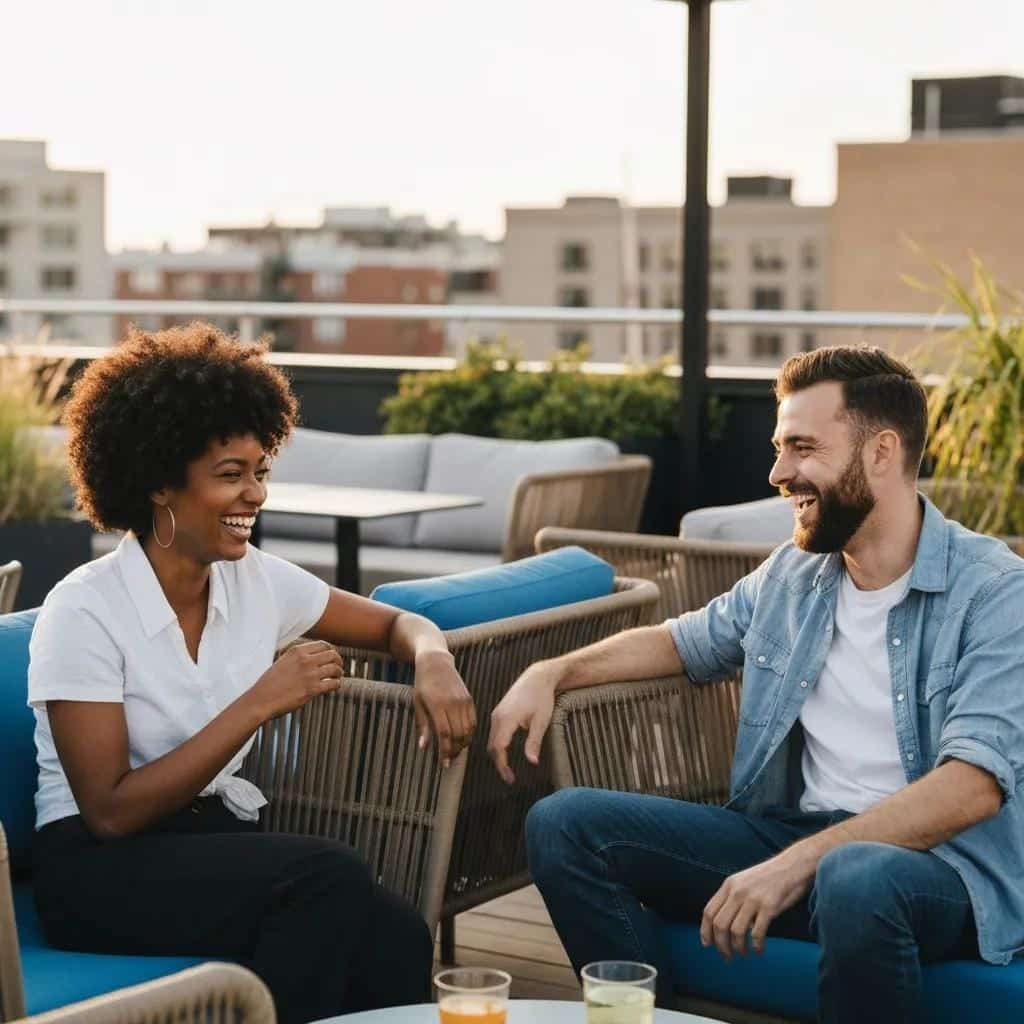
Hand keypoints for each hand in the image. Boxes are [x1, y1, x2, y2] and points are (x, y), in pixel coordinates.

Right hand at [250, 641, 342, 720]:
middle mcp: (305, 660)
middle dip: (338, 660)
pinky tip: (335, 686)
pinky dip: (337, 684)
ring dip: (339, 672)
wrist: (261, 699)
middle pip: (333, 654)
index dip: (331, 650)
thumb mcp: (282, 661)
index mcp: (297, 651)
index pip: (324, 645)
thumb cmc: (270, 683)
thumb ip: (297, 657)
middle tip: (338, 666)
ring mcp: (309, 674)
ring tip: (337, 676)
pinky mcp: (312, 689)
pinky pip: (333, 683)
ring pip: (335, 668)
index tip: (333, 656)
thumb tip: (312, 656)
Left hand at [413, 650, 475, 767]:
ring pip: (468, 730)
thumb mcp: (417, 704)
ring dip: (463, 744)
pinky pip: (473, 721)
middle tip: (449, 759)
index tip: (444, 763)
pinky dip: (470, 733)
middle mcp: (453, 703)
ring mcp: (463, 700)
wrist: (435, 662)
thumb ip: (422, 726)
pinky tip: (463, 738)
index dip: (445, 751)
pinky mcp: (469, 699)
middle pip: (458, 734)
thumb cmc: (422, 684)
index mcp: (437, 705)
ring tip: (456, 751)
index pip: (444, 734)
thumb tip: (424, 747)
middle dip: (454, 750)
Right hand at [487, 660, 561, 784]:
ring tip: (508, 769)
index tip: (510, 779)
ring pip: (491, 740)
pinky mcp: (499, 712)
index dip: (502, 766)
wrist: (538, 677)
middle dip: (499, 764)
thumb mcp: (541, 721)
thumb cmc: (541, 697)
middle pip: (492, 746)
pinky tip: (506, 752)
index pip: (498, 749)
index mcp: (506, 719)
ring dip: (497, 755)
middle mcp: (497, 717)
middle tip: (510, 778)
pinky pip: (494, 732)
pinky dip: (497, 745)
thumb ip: (534, 742)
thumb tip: (532, 762)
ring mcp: (496, 713)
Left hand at [700, 852, 813, 959]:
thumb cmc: (769, 877)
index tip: (707, 944)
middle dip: (721, 945)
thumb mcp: (744, 881)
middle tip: (727, 956)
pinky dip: (756, 946)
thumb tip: (724, 925)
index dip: (705, 931)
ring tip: (743, 954)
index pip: (709, 911)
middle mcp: (737, 891)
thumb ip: (732, 899)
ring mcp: (753, 899)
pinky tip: (759, 950)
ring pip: (736, 931)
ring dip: (738, 948)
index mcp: (729, 885)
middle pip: (719, 924)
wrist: (792, 865)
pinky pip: (757, 933)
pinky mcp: (769, 906)